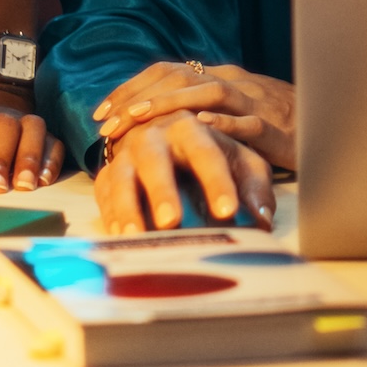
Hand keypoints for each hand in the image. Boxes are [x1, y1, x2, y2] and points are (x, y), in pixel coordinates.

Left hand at [92, 61, 296, 171]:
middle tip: (107, 123)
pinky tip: (198, 127)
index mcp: (223, 78)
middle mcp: (236, 83)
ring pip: (209, 92)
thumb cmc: (281, 124)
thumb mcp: (238, 112)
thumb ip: (206, 111)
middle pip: (181, 77)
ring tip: (137, 120)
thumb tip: (161, 125)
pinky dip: (222, 122)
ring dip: (169, 104)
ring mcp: (256, 103)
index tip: (102, 111)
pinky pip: (248, 122)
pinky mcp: (276, 128)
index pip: (169, 71)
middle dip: (139, 98)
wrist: (332, 125)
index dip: (133, 88)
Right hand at [93, 110, 273, 233]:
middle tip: (172, 222)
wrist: (162, 133)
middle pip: (156, 161)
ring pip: (121, 177)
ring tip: (135, 235)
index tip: (227, 211)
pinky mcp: (107, 174)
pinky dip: (109, 216)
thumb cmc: (207, 152)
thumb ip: (254, 185)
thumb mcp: (237, 159)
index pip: (207, 154)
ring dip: (127, 206)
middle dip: (162, 191)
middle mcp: (154, 136)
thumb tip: (263, 219)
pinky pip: (103, 195)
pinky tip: (118, 237)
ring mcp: (126, 154)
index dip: (217, 182)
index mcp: (192, 128)